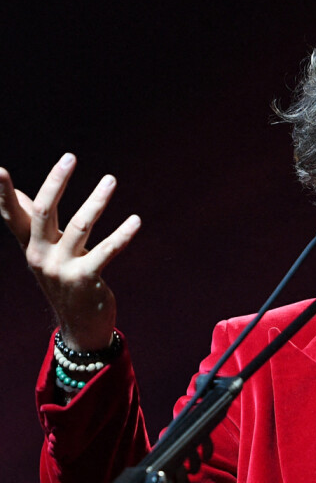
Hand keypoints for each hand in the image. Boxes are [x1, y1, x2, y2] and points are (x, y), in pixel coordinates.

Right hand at [0, 153, 140, 350]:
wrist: (80, 325)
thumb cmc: (65, 281)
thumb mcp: (46, 253)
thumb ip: (34, 225)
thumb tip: (23, 194)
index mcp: (31, 246)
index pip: (14, 215)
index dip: (4, 194)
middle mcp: (41, 256)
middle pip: (44, 212)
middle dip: (55, 182)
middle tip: (70, 157)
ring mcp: (62, 269)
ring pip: (79, 226)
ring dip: (97, 200)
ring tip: (110, 180)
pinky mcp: (85, 279)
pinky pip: (107, 250)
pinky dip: (123, 234)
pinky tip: (135, 220)